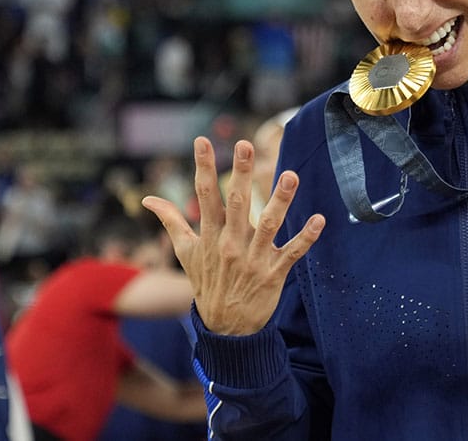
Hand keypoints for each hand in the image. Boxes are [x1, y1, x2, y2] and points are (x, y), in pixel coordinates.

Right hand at [142, 136, 324, 335]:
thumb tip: (148, 199)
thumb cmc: (207, 282)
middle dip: (241, 174)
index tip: (202, 141)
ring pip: (269, 225)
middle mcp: (231, 244)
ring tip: (291, 176)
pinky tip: (319, 220)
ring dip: (281, 201)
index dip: (203, 167)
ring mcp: (254, 258)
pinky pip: (292, 252)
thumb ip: (171, 221)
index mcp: (211, 235)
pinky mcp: (274, 273)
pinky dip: (306, 238)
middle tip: (246, 145)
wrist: (225, 327)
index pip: (205, 195)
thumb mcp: (186, 252)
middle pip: (238, 203)